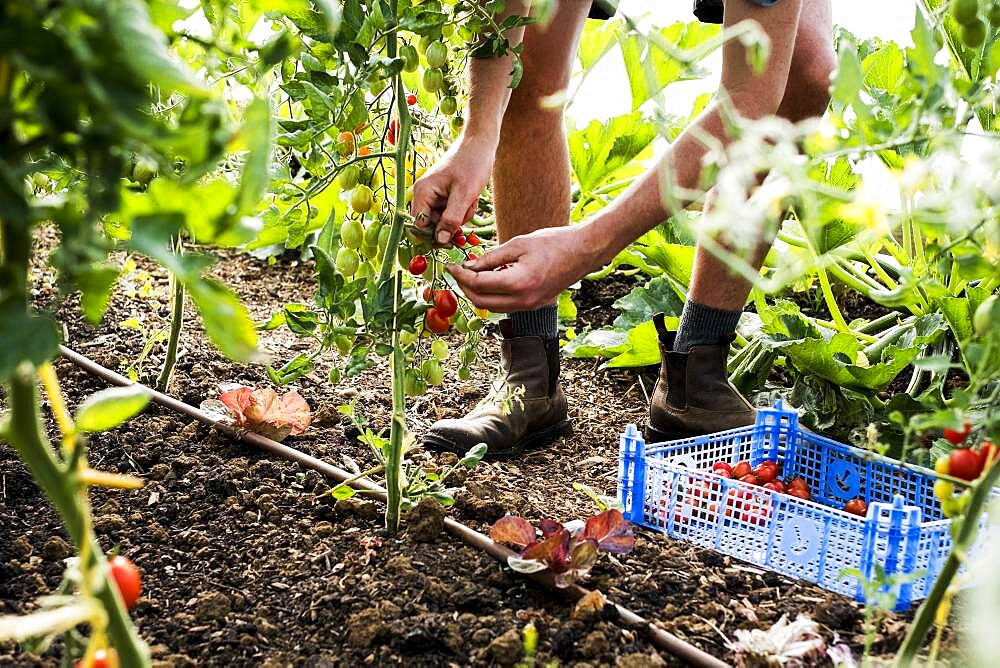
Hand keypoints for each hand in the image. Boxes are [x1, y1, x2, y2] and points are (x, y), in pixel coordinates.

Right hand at [410, 134, 496, 245]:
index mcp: (422, 192)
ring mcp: (433, 194)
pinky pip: (450, 212)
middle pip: (432, 224)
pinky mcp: (443, 194)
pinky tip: (471, 198)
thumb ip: (451, 219)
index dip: (434, 236)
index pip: (419, 226)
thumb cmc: (472, 164)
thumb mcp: (464, 195)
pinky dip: (462, 210)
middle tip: (467, 210)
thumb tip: (439, 240)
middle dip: (451, 223)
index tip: (453, 239)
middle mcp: (423, 194)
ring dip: (460, 216)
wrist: (480, 143)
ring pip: (443, 220)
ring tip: (471, 200)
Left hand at [446, 225, 607, 311]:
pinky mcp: (534, 305)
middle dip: (465, 288)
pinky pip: (506, 306)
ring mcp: (530, 305)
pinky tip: (492, 279)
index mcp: (518, 283)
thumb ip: (491, 257)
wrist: (583, 252)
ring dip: (478, 294)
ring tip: (472, 275)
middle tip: (457, 272)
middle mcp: (523, 300)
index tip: (451, 266)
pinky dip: (494, 295)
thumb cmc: (554, 242)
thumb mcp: (518, 244)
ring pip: (493, 307)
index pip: (478, 285)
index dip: (460, 275)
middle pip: (481, 302)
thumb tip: (470, 266)